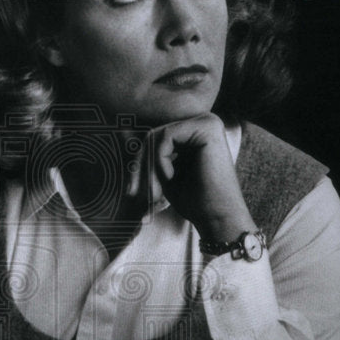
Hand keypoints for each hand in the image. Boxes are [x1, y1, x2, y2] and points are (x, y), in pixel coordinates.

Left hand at [127, 114, 254, 242]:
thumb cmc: (194, 201)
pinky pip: (165, 137)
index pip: (153, 138)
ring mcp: (207, 122)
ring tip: (155, 193)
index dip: (138, 165)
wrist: (217, 218)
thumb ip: (147, 153)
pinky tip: (171, 177)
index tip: (132, 192)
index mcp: (195, 132)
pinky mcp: (207, 128)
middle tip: (136, 195)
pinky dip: (160, 161)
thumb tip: (121, 131)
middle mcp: (203, 122)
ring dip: (148, 168)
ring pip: (156, 137)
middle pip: (152, 136)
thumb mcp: (161, 174)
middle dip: (140, 168)